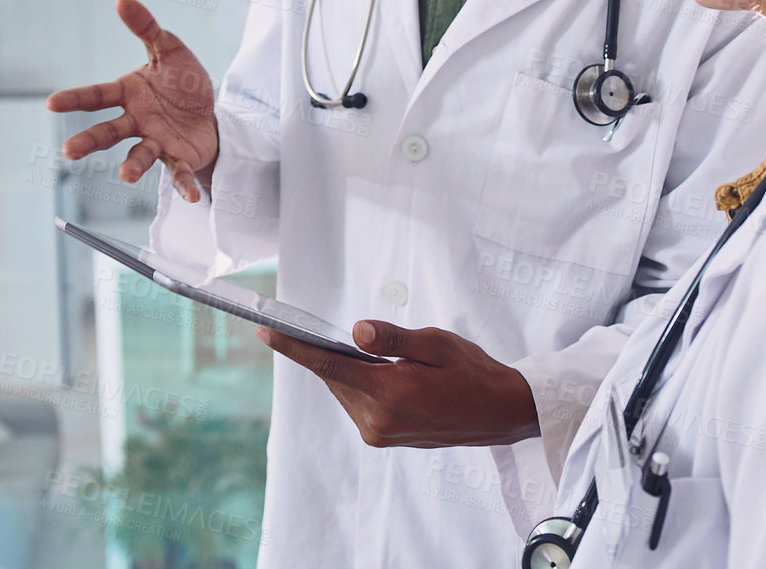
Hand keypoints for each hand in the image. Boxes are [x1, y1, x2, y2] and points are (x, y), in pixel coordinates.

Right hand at [45, 0, 217, 200]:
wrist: (210, 110)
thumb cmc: (181, 81)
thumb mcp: (169, 48)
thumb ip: (146, 28)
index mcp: (128, 93)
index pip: (97, 96)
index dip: (74, 99)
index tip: (51, 103)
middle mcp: (136, 121)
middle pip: (108, 131)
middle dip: (89, 140)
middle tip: (69, 151)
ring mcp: (156, 141)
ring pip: (140, 154)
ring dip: (132, 165)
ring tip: (125, 174)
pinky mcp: (179, 157)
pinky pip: (179, 172)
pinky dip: (184, 185)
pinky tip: (191, 198)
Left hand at [256, 320, 539, 447]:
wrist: (499, 413)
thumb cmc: (472, 372)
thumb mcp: (437, 343)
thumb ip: (394, 338)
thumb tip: (355, 331)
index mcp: (391, 393)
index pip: (330, 365)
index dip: (295, 348)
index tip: (266, 332)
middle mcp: (378, 419)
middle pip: (334, 376)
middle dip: (324, 351)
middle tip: (321, 327)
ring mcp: (379, 432)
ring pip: (344, 389)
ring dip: (346, 369)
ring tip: (371, 352)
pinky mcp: (382, 438)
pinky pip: (356, 402)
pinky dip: (358, 383)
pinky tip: (376, 371)